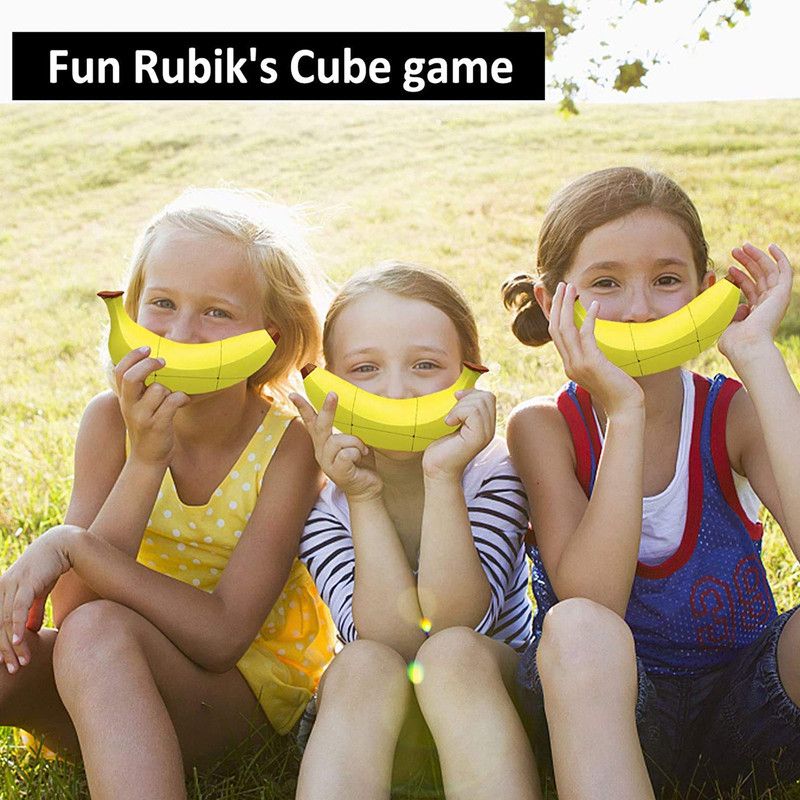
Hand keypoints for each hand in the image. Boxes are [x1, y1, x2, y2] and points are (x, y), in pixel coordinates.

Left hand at [0, 526, 76, 671]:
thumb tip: (31, 629)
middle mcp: (2, 588)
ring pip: (6, 622)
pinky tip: (20, 642)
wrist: (63, 544)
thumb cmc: (50, 567)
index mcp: (2, 591)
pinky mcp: (24, 582)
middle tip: (13, 670)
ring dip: (13, 645)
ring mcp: (11, 584)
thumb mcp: (40, 592)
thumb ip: (33, 610)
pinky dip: (17, 627)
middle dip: (4, 651)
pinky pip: (17, 609)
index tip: (6, 664)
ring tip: (20, 663)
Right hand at [115, 346, 190, 466]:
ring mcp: (142, 417)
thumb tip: (153, 362)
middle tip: (163, 362)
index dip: (132, 356)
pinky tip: (183, 401)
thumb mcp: (137, 407)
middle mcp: (129, 406)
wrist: (147, 458)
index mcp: (124, 399)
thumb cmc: (147, 426)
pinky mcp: (157, 426)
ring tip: (174, 396)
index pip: (120, 371)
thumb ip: (140, 389)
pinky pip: (172, 402)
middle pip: (132, 377)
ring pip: (158, 389)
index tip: (147, 348)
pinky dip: (181, 398)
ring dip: (171, 388)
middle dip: (149, 365)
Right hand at [290, 392, 382, 501]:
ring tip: (363, 451)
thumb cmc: (361, 463)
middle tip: (333, 394)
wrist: (367, 489)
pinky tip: (361, 459)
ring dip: (356, 443)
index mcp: (323, 443)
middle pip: (320, 426)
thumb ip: (350, 429)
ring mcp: (327, 463)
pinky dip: (358, 453)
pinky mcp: (337, 472)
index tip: (292, 394)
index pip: (311, 422)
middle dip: (327, 409)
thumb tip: (357, 409)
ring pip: (339, 440)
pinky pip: (347, 453)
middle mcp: (321, 451)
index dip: (303, 407)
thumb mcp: (355, 441)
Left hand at [422, 388, 495, 480]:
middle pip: (486, 396)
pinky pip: (473, 412)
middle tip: (452, 414)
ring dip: (459, 406)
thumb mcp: (454, 421)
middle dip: (466, 398)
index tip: (455, 400)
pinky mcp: (477, 438)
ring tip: (450, 420)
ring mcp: (485, 434)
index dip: (471, 393)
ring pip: (480, 402)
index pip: (488, 396)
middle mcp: (489, 429)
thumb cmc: (441, 446)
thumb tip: (463, 391)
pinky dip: (457, 412)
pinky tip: (449, 423)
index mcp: (486, 424)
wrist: (436, 468)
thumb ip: (463, 408)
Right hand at [550, 283, 643, 415]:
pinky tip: (595, 305)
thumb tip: (594, 343)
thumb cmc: (618, 390)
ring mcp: (577, 364)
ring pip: (565, 328)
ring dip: (567, 305)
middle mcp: (569, 364)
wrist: (625, 409)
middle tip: (562, 285)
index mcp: (569, 365)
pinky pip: (586, 335)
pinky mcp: (591, 363)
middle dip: (558, 304)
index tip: (557, 297)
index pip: (556, 335)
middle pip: (556, 328)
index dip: (554, 314)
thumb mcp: (600, 371)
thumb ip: (592, 357)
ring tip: (572, 288)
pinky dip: (589, 318)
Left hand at [718, 243, 792, 363]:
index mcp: (755, 314)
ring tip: (742, 247)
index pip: (749, 289)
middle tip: (734, 251)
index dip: (739, 277)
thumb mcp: (722, 320)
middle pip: (759, 277)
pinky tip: (771, 246)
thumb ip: (723, 307)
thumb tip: (729, 294)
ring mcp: (775, 299)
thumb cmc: (732, 341)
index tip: (728, 268)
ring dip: (756, 257)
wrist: (746, 346)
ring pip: (768, 271)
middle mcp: (767, 306)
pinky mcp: (782, 294)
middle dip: (746, 262)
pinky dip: (779, 258)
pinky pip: (784, 271)